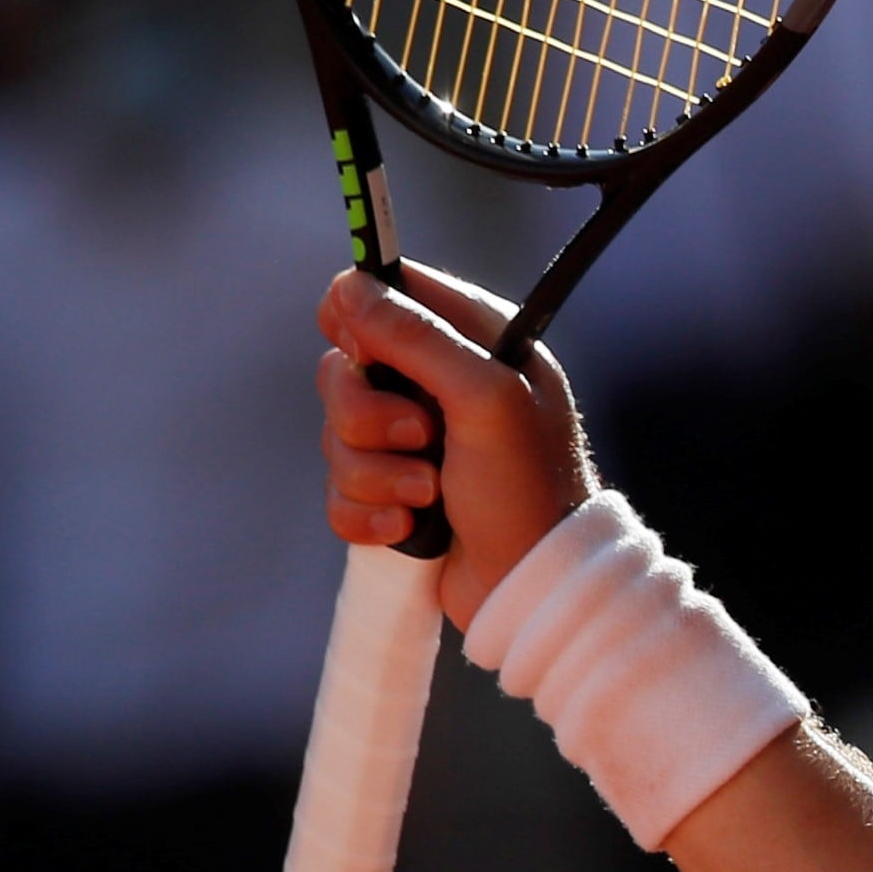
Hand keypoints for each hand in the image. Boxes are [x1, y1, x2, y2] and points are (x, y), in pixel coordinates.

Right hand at [316, 262, 598, 626]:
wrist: (536, 586)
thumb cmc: (528, 488)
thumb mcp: (484, 398)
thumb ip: (418, 337)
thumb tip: (350, 285)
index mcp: (475, 344)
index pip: (389, 292)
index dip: (358, 315)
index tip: (362, 350)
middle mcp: (441, 386)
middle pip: (345, 368)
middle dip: (366, 413)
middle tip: (422, 436)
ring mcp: (414, 443)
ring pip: (336, 435)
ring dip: (375, 473)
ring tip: (431, 494)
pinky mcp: (394, 495)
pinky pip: (339, 492)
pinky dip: (370, 515)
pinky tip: (413, 530)